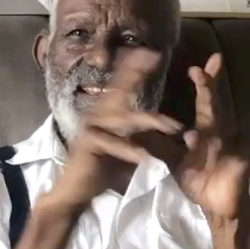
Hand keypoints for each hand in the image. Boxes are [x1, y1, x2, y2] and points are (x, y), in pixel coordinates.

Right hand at [47, 48, 183, 212]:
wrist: (75, 194)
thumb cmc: (102, 173)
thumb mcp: (128, 151)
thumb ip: (142, 137)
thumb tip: (170, 132)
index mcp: (108, 114)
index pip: (123, 87)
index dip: (135, 69)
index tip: (152, 54)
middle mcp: (99, 115)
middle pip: (119, 90)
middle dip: (137, 73)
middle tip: (155, 56)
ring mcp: (92, 128)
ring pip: (124, 118)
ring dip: (151, 122)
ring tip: (174, 128)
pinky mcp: (89, 145)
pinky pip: (114, 143)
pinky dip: (131, 150)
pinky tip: (145, 157)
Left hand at [169, 54, 249, 229]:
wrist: (219, 208)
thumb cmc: (201, 181)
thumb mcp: (174, 162)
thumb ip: (157, 145)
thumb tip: (133, 132)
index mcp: (208, 130)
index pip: (207, 102)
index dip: (205, 83)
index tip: (197, 64)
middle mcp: (222, 134)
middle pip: (214, 106)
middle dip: (208, 87)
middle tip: (202, 67)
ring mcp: (231, 147)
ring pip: (217, 126)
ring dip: (208, 108)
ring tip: (199, 86)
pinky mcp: (238, 163)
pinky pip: (222, 153)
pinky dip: (210, 147)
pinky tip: (194, 137)